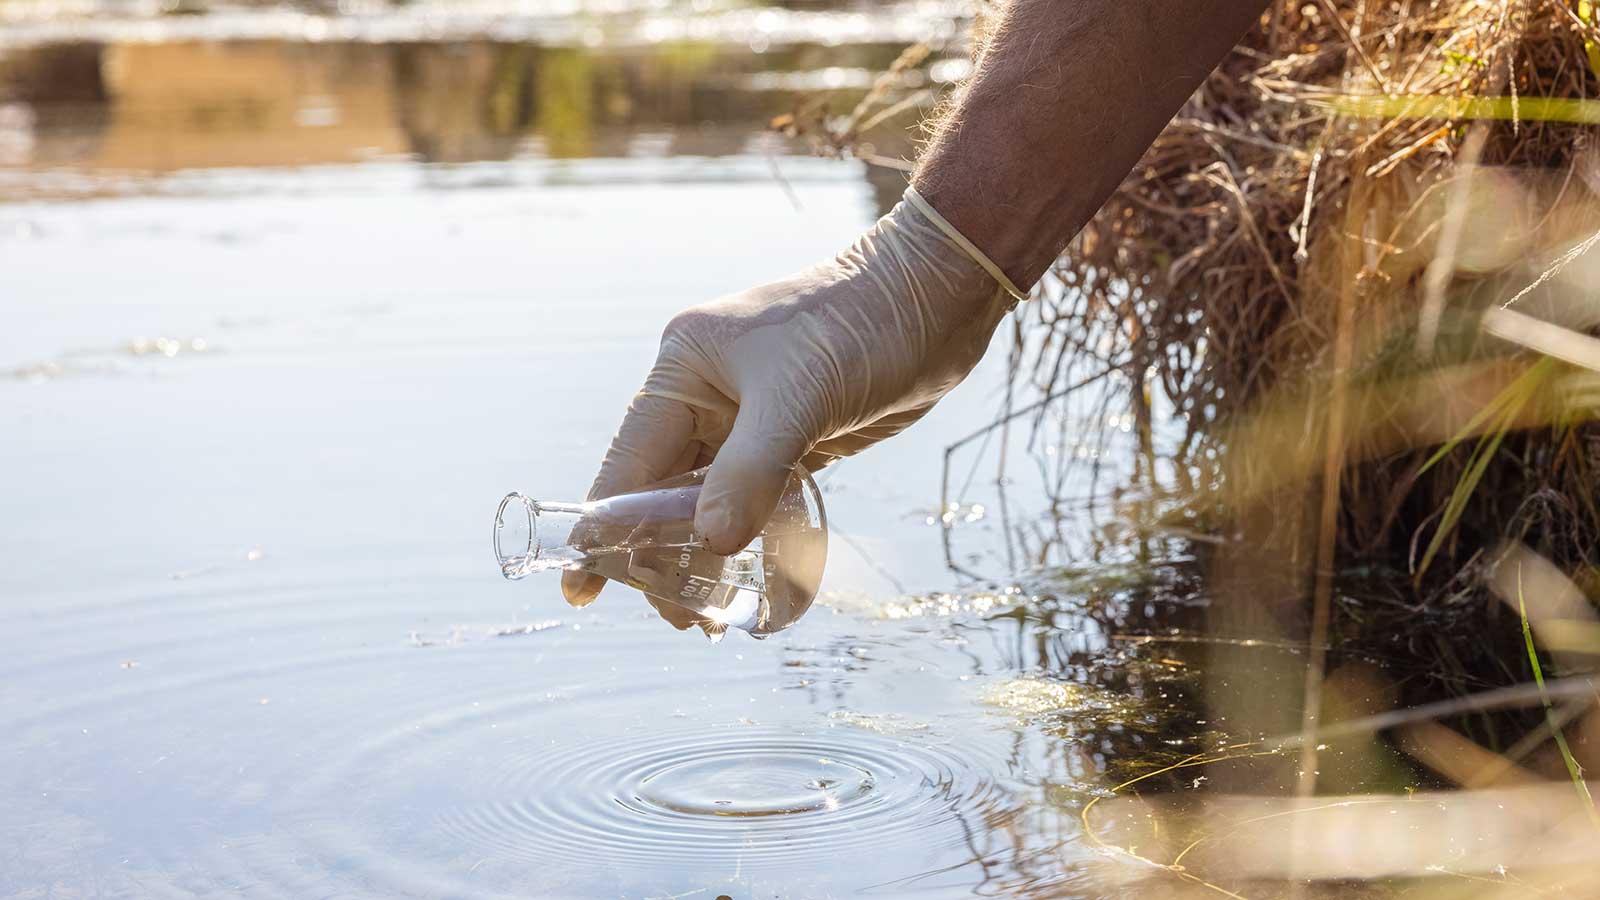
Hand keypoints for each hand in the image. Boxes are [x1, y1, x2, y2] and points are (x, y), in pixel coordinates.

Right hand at [562, 192, 1014, 607]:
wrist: (938, 297)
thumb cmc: (862, 326)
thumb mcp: (800, 397)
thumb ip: (749, 471)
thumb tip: (708, 543)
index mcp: (684, 370)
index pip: (628, 463)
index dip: (606, 529)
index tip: (582, 590)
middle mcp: (705, 397)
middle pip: (662, 493)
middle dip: (662, 556)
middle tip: (683, 619)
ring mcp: (748, 421)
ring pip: (708, 503)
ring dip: (708, 556)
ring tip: (711, 617)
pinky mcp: (792, 441)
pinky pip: (756, 502)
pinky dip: (753, 541)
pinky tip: (754, 582)